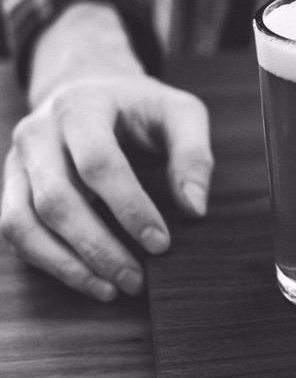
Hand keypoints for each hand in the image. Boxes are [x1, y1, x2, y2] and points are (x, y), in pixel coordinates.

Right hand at [0, 3, 213, 300]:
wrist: (92, 88)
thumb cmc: (142, 107)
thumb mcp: (180, 113)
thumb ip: (193, 155)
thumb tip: (195, 209)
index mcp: (81, 106)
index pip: (98, 162)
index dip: (129, 207)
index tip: (161, 243)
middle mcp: (37, 132)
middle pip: (57, 199)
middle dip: (98, 247)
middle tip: (138, 279)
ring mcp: (17, 161)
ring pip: (23, 221)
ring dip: (67, 264)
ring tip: (113, 289)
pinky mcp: (11, 186)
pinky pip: (16, 230)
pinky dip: (49, 261)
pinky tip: (89, 280)